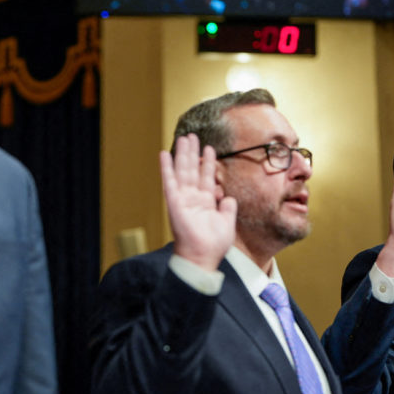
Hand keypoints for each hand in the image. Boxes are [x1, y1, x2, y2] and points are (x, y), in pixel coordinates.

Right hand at [160, 134, 236, 271]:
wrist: (202, 257)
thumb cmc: (213, 245)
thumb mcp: (227, 223)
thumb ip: (228, 208)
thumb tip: (229, 198)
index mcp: (205, 203)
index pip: (206, 177)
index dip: (208, 162)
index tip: (210, 148)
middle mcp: (193, 198)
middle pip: (192, 170)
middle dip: (193, 152)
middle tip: (192, 136)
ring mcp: (182, 198)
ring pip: (182, 171)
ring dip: (182, 154)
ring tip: (184, 138)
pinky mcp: (174, 201)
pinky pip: (169, 181)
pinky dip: (166, 168)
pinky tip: (165, 154)